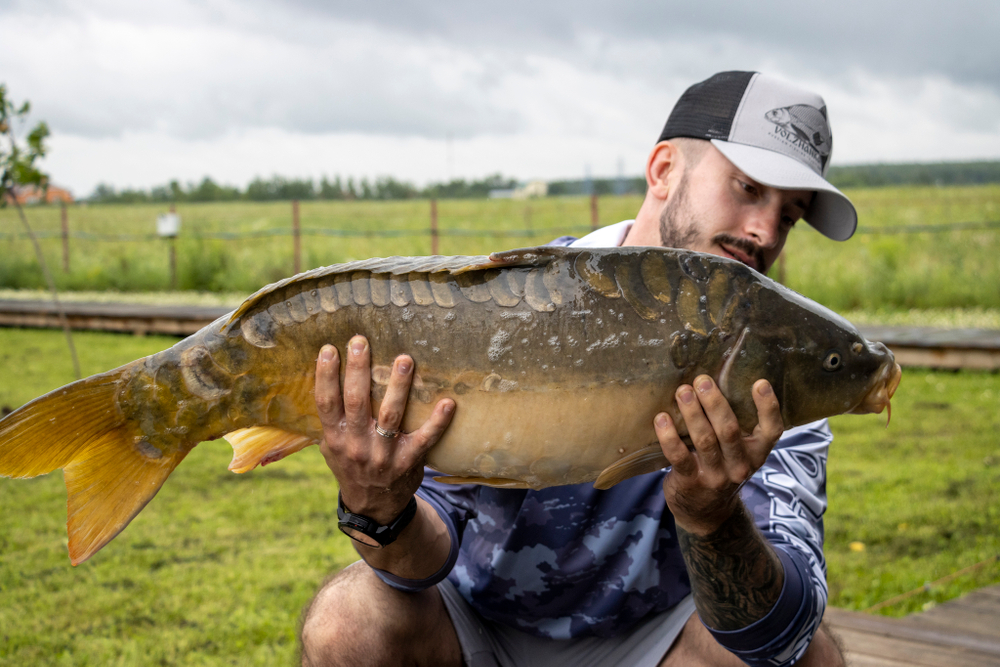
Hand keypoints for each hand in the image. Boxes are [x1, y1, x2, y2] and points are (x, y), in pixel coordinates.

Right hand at [315, 335, 454, 525]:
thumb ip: (333, 419)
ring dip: (398, 387)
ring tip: (404, 360)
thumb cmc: (352, 466)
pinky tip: (447, 402)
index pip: (327, 402)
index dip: (326, 375)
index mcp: (335, 438)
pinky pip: (424, 439)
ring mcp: (383, 455)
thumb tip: (329, 375)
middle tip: (361, 341)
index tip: (330, 348)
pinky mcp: (408, 462)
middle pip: (356, 402)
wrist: (372, 508)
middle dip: (359, 370)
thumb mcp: (332, 447)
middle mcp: (356, 445)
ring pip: (390, 416)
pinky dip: (437, 422)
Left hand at [656, 375, 782, 535]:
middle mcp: (740, 466)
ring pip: (705, 440)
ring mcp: (716, 476)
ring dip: (692, 413)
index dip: (769, 407)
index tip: (759, 383)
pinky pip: (678, 456)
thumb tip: (714, 381)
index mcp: (756, 453)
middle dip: (715, 403)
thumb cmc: (721, 468)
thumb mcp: (737, 452)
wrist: (706, 513)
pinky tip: (661, 418)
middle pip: (730, 430)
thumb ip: (733, 425)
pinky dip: (669, 436)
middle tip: (702, 380)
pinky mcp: (691, 481)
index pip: (772, 431)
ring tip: (682, 391)